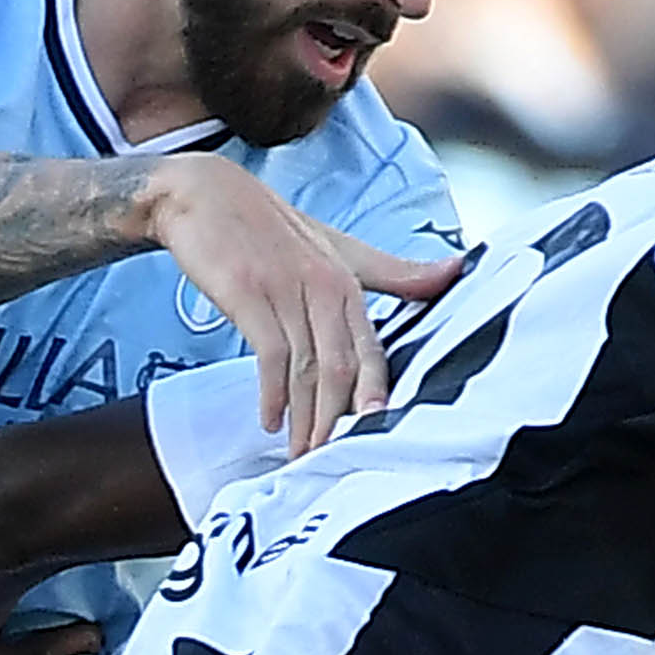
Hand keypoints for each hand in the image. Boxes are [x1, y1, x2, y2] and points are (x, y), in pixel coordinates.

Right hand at [131, 158, 467, 455]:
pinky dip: (271, 395)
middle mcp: (323, 285)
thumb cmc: (268, 226)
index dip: (376, 396)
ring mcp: (285, 290)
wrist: (201, 193)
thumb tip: (453, 272)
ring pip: (308, 368)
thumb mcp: (335, 247)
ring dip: (305, 419)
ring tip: (301, 454)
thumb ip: (390, 272)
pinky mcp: (248, 294)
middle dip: (338, 421)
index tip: (378, 438)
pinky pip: (269, 355)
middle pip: (342, 367)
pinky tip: (269, 420)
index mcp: (347, 279)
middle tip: (331, 461)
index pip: (372, 350)